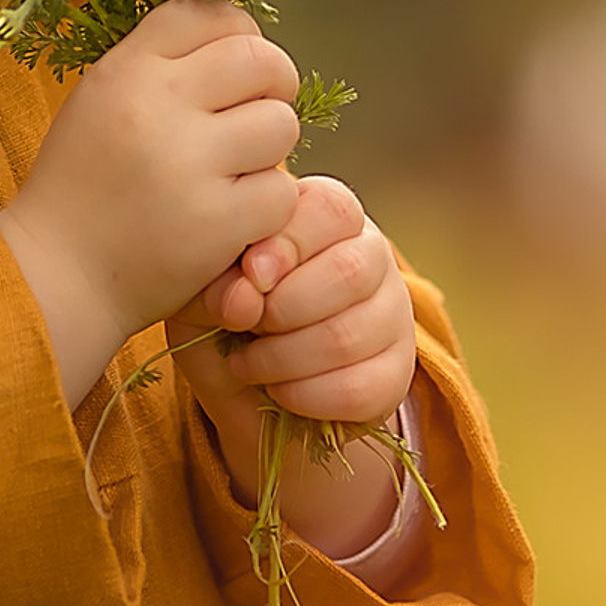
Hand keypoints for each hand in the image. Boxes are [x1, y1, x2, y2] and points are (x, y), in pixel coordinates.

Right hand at [0, 0, 302, 398]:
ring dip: (271, 148)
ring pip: (281, 124)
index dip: (238, 33)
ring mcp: (190, 163)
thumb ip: (158, 62)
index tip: (236, 65)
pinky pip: (282, 191)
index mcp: (127, 68)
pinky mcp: (218, 222)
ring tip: (239, 167)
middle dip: (274, 84)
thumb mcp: (100, 97)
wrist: (59, 273)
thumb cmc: (83, 183)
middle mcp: (158, 104)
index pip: (209, 12)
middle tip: (257, 112)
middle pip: (261, 60)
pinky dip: (267, 205)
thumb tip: (234, 34)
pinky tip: (235, 214)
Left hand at [165, 176, 416, 428]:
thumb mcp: (207, 287)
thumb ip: (218, 282)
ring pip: (350, 335)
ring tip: (245, 362)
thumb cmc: (225, 311)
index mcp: (327, 215)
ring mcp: (393, 314)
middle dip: (283, 308)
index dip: (288, 243)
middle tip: (242, 326)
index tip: (248, 276)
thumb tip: (243, 299)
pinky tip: (277, 390)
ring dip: (283, 358)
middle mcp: (371, 255)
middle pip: (349, 272)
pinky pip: (361, 388)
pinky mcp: (398, 373)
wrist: (246, 385)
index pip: (332, 209)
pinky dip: (305, 396)